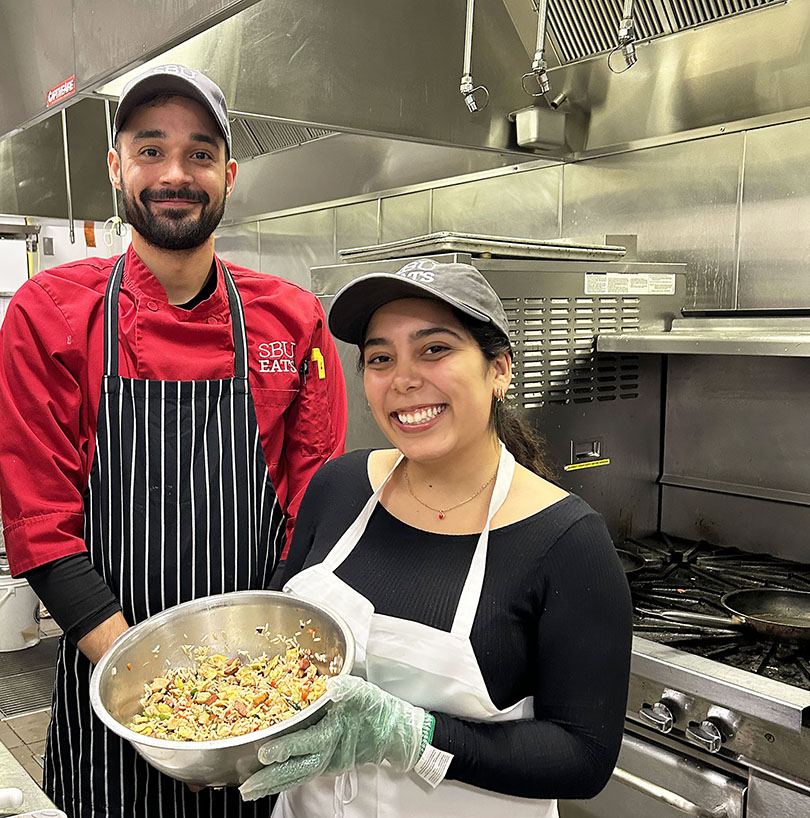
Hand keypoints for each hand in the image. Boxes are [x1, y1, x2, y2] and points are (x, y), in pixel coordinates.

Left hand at [239, 675, 426, 800]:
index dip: (286, 748)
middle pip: (297, 770)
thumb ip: (347, 688)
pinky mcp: (329, 763)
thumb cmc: (378, 711)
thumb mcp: (364, 692)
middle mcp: (331, 753)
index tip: (265, 753)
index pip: (307, 743)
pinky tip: (272, 780)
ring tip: (251, 790)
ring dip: (274, 784)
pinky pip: (304, 773)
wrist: (395, 732)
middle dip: (270, 780)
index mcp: (336, 733)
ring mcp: (330, 762)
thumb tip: (332, 685)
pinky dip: (286, 779)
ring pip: (298, 776)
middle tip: (247, 788)